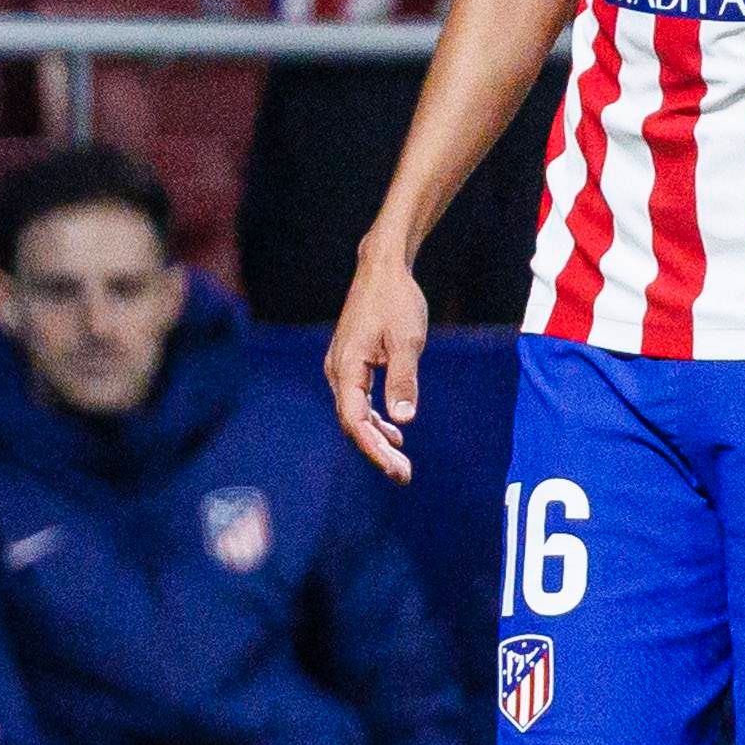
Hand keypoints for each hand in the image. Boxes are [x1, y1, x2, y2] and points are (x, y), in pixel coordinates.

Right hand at [324, 238, 428, 479]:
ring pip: (354, 414)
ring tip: (401, 462)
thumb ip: (404, 380)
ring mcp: (342, 367)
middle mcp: (337, 371)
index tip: (397, 469)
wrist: (382, 269)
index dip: (374, 448)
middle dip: (377, 451)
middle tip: (404, 476)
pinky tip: (394, 432)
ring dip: (376, 439)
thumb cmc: (396, 300)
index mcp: (346, 367)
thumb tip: (403, 420)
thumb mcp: (407, 341)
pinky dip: (375, 420)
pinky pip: (359, 401)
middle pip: (352, 423)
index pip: (355, 420)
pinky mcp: (352, 363)